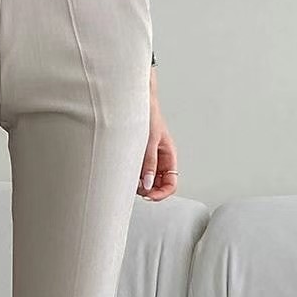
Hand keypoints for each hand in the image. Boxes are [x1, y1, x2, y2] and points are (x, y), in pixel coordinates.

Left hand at [137, 71, 177, 199]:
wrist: (133, 100)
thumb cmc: (147, 114)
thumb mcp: (149, 140)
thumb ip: (149, 163)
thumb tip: (149, 184)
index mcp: (168, 155)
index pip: (171, 183)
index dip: (162, 193)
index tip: (149, 196)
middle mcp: (159, 159)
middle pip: (158, 185)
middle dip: (148, 190)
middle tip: (136, 187)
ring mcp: (147, 159)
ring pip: (146, 181)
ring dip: (138, 183)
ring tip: (129, 177)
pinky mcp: (136, 156)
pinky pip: (136, 172)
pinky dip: (131, 176)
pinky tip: (125, 172)